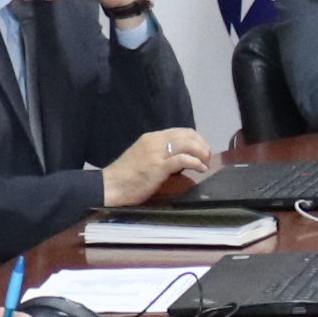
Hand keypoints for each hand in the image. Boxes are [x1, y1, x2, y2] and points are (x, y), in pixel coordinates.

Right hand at [99, 125, 218, 207]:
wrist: (110, 185)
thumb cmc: (127, 175)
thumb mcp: (144, 157)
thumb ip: (161, 154)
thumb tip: (180, 159)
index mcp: (152, 137)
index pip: (181, 131)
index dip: (196, 139)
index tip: (202, 150)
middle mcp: (155, 141)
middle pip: (187, 135)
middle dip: (202, 144)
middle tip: (207, 156)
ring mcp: (157, 153)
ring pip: (188, 144)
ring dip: (201, 152)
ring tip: (205, 162)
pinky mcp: (159, 166)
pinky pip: (183, 159)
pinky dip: (196, 163)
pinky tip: (200, 168)